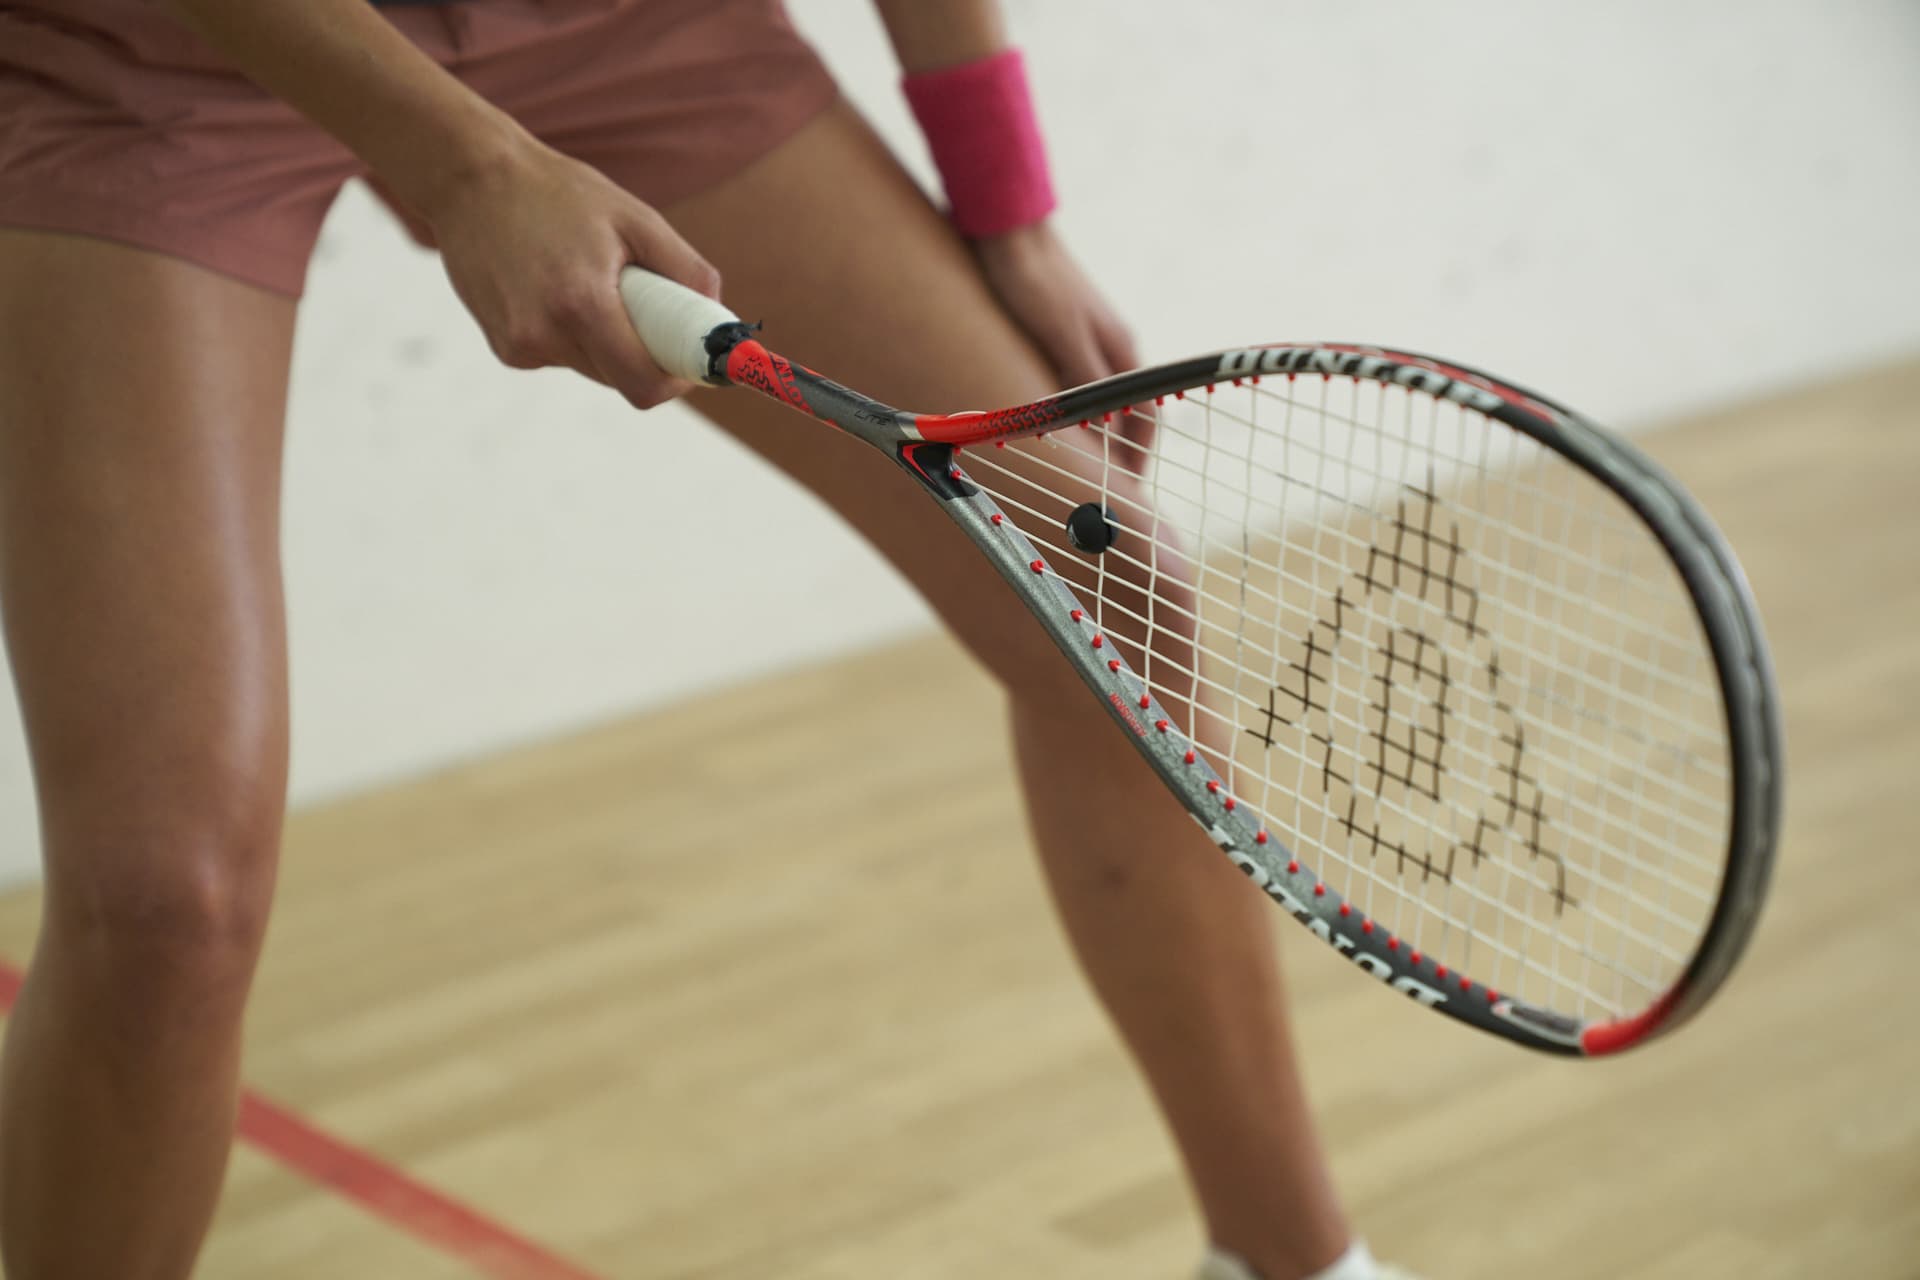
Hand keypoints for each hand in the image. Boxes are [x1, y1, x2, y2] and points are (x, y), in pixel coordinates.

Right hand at [411, 133, 720, 408]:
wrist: (469, 178)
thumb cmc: (558, 192)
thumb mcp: (635, 218)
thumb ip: (686, 270)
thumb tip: (719, 318)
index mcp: (582, 304)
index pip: (644, 385)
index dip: (675, 380)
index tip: (689, 360)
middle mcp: (544, 335)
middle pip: (621, 379)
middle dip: (642, 352)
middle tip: (643, 303)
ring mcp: (519, 346)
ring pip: (591, 368)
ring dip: (606, 340)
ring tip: (587, 279)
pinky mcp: (504, 348)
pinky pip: (560, 355)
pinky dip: (571, 333)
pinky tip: (552, 286)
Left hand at [972, 221, 1152, 468]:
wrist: (1009, 228)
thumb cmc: (1034, 281)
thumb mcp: (1062, 336)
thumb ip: (1088, 383)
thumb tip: (1112, 433)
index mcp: (1120, 351)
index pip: (1143, 418)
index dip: (1136, 458)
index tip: (1126, 491)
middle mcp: (1110, 347)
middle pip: (1124, 412)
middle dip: (1117, 453)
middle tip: (1101, 487)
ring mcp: (1088, 337)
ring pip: (1099, 399)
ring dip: (1094, 433)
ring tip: (1077, 466)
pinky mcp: (1061, 330)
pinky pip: (1076, 382)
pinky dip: (1072, 411)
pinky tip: (1052, 422)